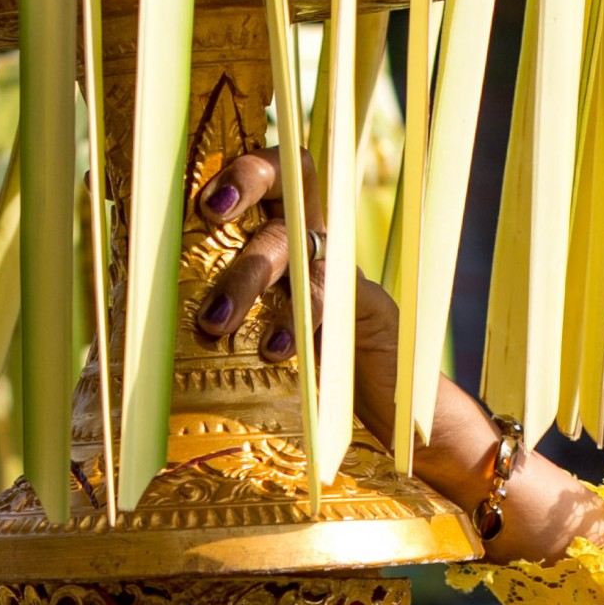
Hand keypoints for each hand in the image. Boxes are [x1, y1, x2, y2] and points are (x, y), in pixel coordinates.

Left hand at [195, 149, 603, 565]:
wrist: (413, 432)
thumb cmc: (335, 393)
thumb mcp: (279, 346)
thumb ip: (248, 320)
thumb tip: (189, 317)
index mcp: (302, 249)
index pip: (279, 180)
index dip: (244, 172)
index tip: (203, 199)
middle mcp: (326, 252)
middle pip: (291, 181)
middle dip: (247, 182)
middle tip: (210, 212)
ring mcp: (348, 282)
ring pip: (295, 245)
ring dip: (249, 275)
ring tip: (215, 321)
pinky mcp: (369, 315)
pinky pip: (328, 297)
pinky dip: (298, 316)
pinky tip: (276, 349)